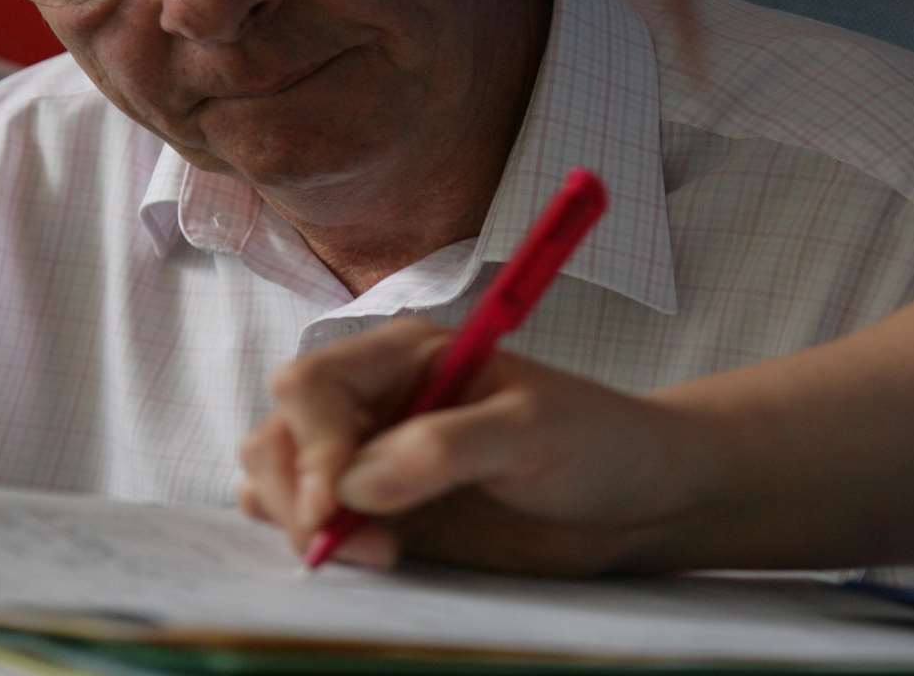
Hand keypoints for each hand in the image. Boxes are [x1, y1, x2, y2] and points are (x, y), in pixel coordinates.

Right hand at [238, 317, 700, 573]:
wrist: (636, 500)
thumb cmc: (597, 443)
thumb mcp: (534, 431)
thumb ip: (444, 447)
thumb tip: (355, 483)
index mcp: (405, 355)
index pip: (312, 384)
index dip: (310, 443)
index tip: (334, 502)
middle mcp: (375, 400)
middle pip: (278, 432)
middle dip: (293, 491)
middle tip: (346, 543)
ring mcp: (371, 459)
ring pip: (277, 479)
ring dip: (296, 521)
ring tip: (375, 554)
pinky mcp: (381, 513)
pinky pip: (311, 523)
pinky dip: (314, 543)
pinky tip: (370, 558)